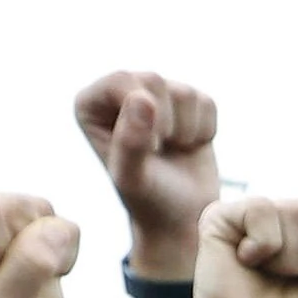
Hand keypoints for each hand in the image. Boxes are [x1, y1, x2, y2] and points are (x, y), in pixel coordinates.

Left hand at [0, 192, 75, 297]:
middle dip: (22, 253)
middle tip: (2, 290)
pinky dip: (56, 253)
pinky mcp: (8, 211)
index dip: (0, 256)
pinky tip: (29, 276)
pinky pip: (55, 219)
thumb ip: (29, 267)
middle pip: (14, 206)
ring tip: (14, 285)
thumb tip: (58, 228)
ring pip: (38, 210)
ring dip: (40, 255)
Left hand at [72, 70, 222, 275]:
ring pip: (184, 91)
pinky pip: (206, 102)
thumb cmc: (148, 200)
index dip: (140, 113)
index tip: (147, 148)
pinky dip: (204, 131)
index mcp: (90, 104)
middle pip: (153, 80)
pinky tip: (187, 148)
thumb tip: (143, 98)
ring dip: (185, 131)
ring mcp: (156, 95)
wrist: (180, 217)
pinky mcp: (187, 103)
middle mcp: (119, 93)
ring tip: (172, 152)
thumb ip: (130, 140)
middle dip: (165, 123)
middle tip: (158, 153)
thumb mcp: (132, 177)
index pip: (120, 79)